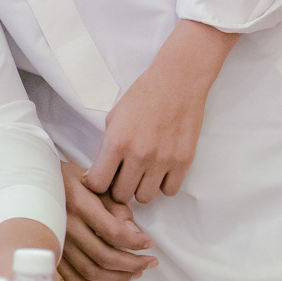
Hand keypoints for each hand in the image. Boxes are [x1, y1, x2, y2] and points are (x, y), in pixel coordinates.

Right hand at [58, 160, 155, 280]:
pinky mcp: (50, 253)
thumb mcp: (94, 183)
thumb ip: (115, 206)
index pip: (113, 232)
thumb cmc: (66, 180)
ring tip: (135, 273)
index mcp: (79, 205)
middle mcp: (65, 226)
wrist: (29, 183)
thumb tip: (133, 232)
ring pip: (90, 271)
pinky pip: (72, 279)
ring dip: (117, 276)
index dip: (135, 242)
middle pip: (104, 256)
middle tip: (150, 263)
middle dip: (133, 264)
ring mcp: (56, 243)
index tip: (149, 243)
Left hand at [84, 19, 234, 204]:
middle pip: (122, 195)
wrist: (177, 83)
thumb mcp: (113, 119)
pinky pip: (170, 191)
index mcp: (116, 142)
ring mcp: (163, 160)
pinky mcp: (184, 161)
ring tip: (142, 175)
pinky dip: (163, 185)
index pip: (99, 184)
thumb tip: (99, 173)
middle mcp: (139, 155)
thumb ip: (107, 148)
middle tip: (123, 176)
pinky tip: (160, 172)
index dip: (98, 184)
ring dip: (141, 189)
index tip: (102, 179)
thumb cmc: (142, 97)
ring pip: (145, 197)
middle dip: (119, 188)